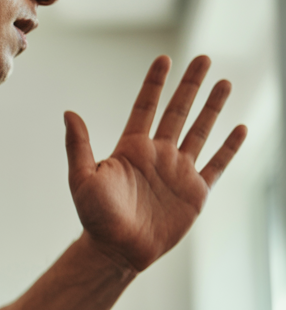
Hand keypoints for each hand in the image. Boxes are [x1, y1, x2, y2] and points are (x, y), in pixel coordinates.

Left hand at [64, 55, 247, 271]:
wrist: (116, 251)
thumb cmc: (96, 218)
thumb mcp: (82, 179)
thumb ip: (78, 146)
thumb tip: (69, 113)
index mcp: (132, 148)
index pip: (146, 107)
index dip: (155, 83)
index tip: (163, 59)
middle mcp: (157, 155)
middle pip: (178, 111)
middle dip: (190, 85)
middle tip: (203, 58)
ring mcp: (178, 171)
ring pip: (200, 131)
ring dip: (212, 107)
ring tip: (224, 82)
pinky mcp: (195, 192)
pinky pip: (216, 164)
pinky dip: (229, 147)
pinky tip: (240, 128)